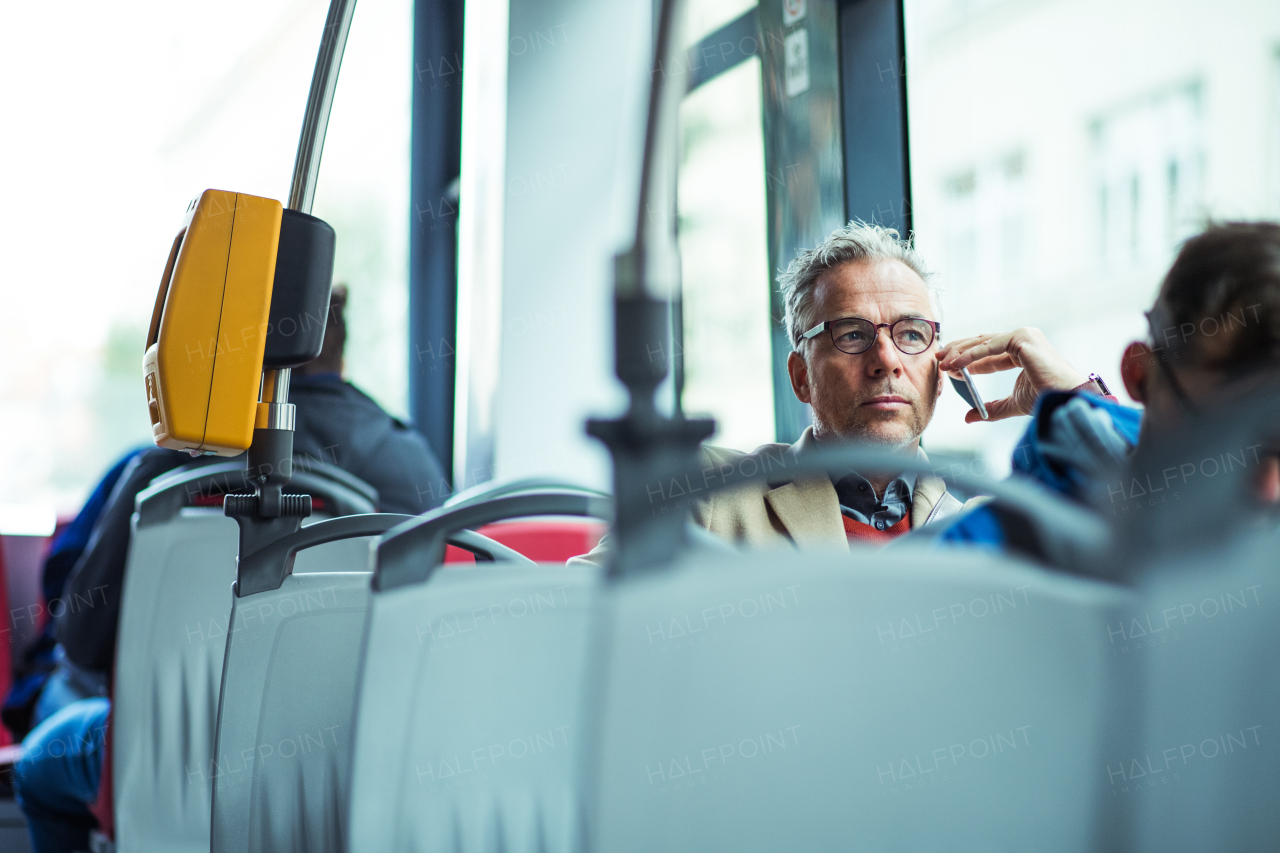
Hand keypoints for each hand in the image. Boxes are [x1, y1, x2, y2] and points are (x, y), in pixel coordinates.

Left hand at [936, 327, 1086, 421]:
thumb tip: (969, 417)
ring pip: (983, 342)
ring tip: (943, 362)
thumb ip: (991, 408)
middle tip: (939, 359)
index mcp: (1022, 350)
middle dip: (958, 350)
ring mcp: (1024, 335)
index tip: (949, 367)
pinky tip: (956, 364)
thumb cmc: (1046, 398)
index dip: (967, 359)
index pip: (988, 351)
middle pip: (982, 342)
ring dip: (960, 352)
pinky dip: (971, 354)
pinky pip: (990, 346)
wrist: (1065, 399)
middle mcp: (1023, 338)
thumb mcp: (1012, 403)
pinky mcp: (1023, 338)